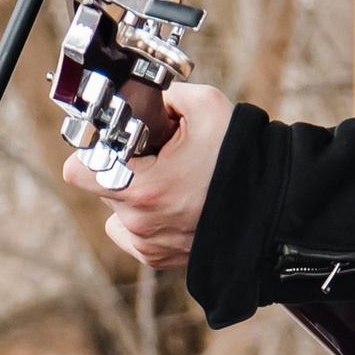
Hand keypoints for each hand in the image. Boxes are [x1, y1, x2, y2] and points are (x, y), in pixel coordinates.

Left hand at [61, 79, 233, 268]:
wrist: (275, 208)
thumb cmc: (241, 159)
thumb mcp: (205, 106)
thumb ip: (162, 97)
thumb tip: (141, 98)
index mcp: (141, 187)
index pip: (80, 170)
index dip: (94, 150)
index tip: (116, 142)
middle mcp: (139, 222)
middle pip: (100, 186)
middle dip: (119, 166)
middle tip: (155, 156)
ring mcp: (147, 243)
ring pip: (116, 210)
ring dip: (133, 193)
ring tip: (171, 181)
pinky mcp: (157, 258)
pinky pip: (131, 233)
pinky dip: (144, 218)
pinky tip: (172, 204)